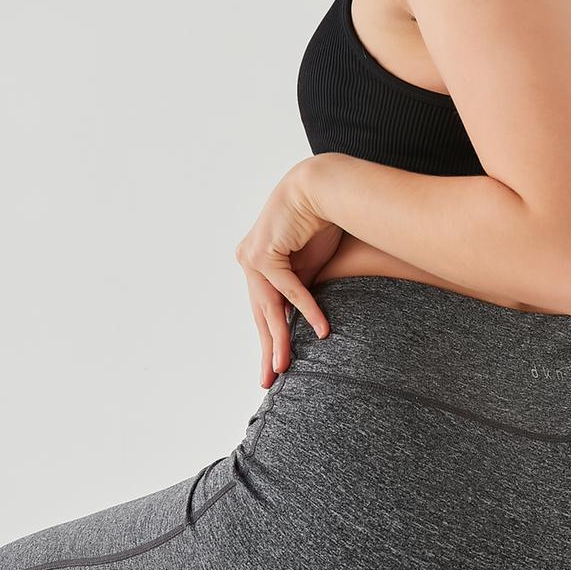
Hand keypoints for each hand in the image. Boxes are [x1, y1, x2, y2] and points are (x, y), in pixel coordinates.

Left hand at [235, 158, 343, 386]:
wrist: (321, 189)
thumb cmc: (319, 223)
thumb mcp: (309, 267)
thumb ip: (300, 291)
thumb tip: (303, 322)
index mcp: (257, 265)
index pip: (263, 309)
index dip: (270, 338)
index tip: (274, 366)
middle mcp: (249, 261)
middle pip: (260, 314)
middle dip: (267, 348)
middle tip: (270, 380)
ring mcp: (251, 257)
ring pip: (269, 307)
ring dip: (280, 339)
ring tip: (286, 366)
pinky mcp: (262, 253)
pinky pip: (287, 290)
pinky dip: (306, 309)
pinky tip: (320, 329)